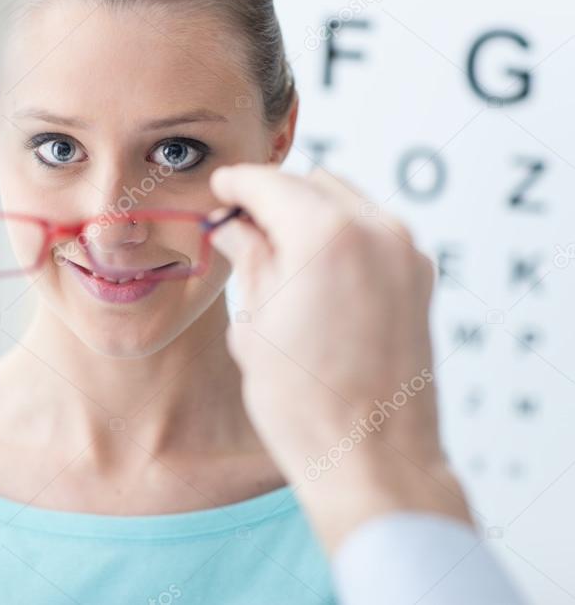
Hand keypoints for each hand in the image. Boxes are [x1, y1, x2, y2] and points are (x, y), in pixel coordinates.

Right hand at [209, 164, 470, 552]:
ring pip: (346, 202)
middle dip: (272, 197)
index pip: (269, 183)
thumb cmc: (308, 405)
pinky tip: (315, 271)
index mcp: (325, 237)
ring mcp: (406, 254)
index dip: (236, 184)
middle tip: (240, 226)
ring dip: (309, 213)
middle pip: (311, 184)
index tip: (221, 190)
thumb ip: (248, 260)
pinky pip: (373, 231)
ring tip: (277, 252)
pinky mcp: (420, 279)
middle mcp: (375, 233)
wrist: (372, 459)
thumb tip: (233, 230)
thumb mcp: (255, 325)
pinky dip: (341, 234)